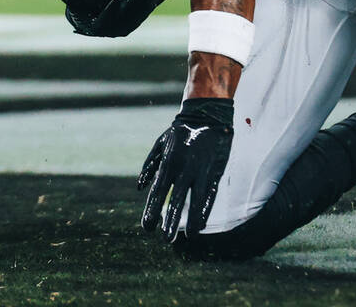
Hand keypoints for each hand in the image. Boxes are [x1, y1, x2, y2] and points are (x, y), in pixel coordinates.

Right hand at [59, 0, 176, 36]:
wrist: (92, 20)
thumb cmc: (79, 9)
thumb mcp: (72, 4)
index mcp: (103, 25)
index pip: (110, 19)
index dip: (116, 9)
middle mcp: (122, 26)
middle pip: (139, 12)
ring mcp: (134, 20)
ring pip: (150, 5)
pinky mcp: (142, 12)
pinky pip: (155, 0)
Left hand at [138, 98, 233, 240]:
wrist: (208, 115)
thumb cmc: (180, 131)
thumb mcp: (160, 144)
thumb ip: (149, 166)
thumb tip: (139, 188)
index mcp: (169, 163)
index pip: (158, 193)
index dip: (151, 211)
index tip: (147, 228)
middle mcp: (184, 169)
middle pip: (175, 201)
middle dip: (170, 222)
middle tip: (165, 240)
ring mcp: (201, 171)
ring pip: (194, 201)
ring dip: (190, 220)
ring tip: (185, 237)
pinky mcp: (215, 171)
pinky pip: (210, 195)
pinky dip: (204, 210)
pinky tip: (201, 224)